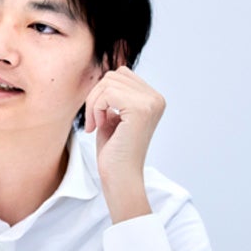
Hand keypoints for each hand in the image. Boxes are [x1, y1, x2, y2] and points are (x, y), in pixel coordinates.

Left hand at [84, 66, 165, 222]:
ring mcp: (151, 103)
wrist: (120, 176)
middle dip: (95, 97)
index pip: (120, 74)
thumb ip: (113, 95)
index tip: (99, 117)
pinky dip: (96, 109)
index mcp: (153, 99)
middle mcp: (156, 98)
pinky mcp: (140, 109)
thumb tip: (109, 74)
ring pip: (108, 82)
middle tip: (94, 122)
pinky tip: (99, 126)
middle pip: (113, 75)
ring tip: (97, 125)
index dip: (102, 93)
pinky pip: (107, 93)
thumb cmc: (113, 151)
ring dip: (94, 104)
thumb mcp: (113, 116)